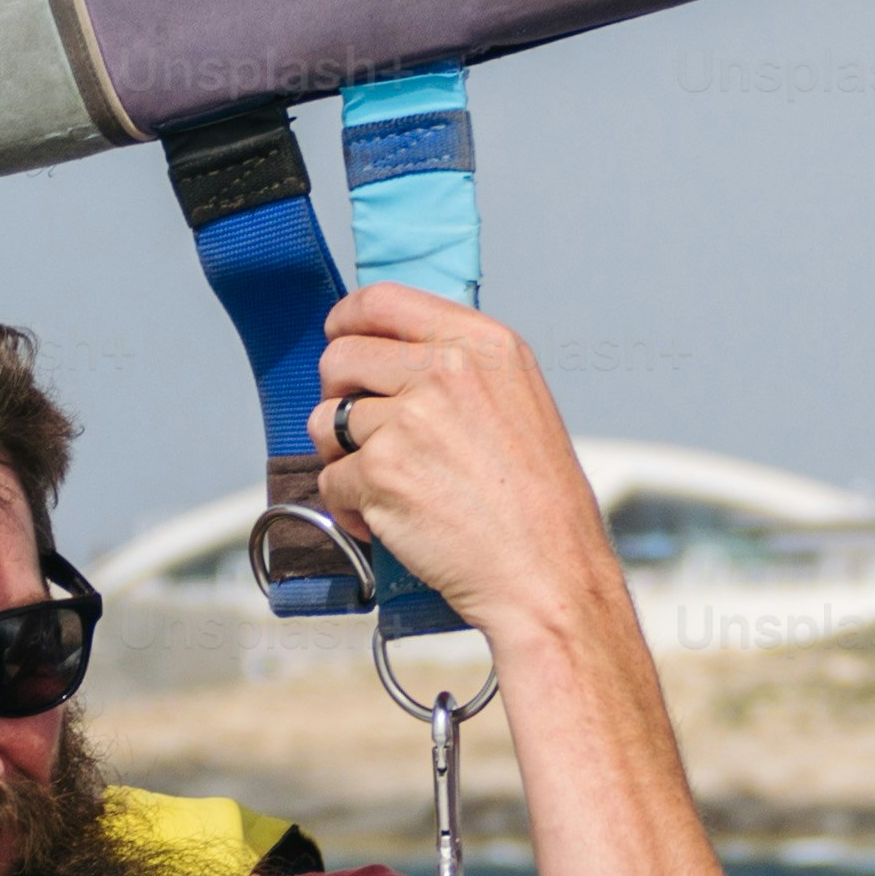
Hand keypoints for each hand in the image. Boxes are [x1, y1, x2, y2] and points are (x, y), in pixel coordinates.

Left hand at [311, 292, 621, 650]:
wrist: (548, 575)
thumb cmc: (539, 504)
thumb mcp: (518, 402)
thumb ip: (458, 367)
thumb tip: (387, 353)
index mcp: (482, 343)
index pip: (381, 300)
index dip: (346, 322)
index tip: (339, 340)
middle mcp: (446, 370)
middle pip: (339, 357)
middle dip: (337, 397)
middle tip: (364, 435)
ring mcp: (410, 419)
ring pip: (325, 421)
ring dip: (342, 456)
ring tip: (384, 485)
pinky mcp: (382, 472)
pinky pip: (331, 479)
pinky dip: (350, 507)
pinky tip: (390, 523)